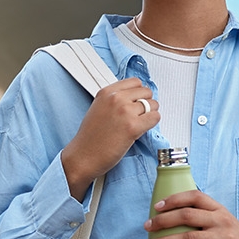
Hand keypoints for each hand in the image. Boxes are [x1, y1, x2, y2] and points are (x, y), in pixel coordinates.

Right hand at [62, 77, 158, 200]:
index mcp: (106, 92)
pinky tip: (142, 129)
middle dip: (146, 103)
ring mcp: (125, 112)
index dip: (139, 93)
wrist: (83, 156)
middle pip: (146, 92)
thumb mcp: (99, 108)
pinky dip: (152, 123)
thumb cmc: (90, 137)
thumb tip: (135, 98)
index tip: (137, 101)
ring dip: (150, 114)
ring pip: (153, 105)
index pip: (135, 82)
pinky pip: (155, 117)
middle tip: (139, 115)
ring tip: (140, 123)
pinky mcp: (133, 127)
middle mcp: (116, 99)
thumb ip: (115, 100)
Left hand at [143, 190, 238, 238]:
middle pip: (187, 216)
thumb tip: (172, 217)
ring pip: (189, 238)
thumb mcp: (223, 222)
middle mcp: (222, 220)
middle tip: (148, 227)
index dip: (174, 199)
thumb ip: (204, 217)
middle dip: (163, 221)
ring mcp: (225, 238)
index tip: (157, 207)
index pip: (195, 196)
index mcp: (219, 209)